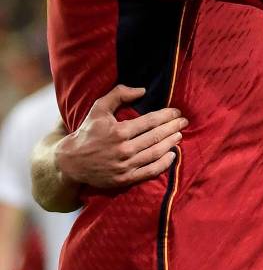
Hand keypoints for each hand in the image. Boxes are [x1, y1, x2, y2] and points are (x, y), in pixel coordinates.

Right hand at [56, 85, 187, 188]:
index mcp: (118, 131)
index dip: (167, 116)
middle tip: (184, 122)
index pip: (151, 121)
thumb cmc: (87, 132)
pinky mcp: (125, 179)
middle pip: (156, 137)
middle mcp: (123, 149)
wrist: (71, 162)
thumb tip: (142, 90)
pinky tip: (172, 155)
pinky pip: (150, 171)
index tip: (177, 112)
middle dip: (173, 128)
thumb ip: (119, 94)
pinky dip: (164, 163)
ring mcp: (125, 166)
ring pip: (155, 153)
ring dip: (171, 143)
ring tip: (179, 135)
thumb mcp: (99, 108)